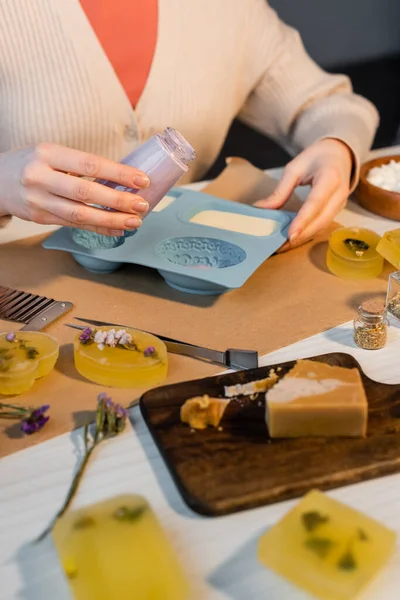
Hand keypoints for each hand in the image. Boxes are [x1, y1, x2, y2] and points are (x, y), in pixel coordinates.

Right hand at [0, 143, 150, 235]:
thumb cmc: (33, 163)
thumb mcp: (53, 153)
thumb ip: (81, 164)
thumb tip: (124, 177)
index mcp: (48, 154)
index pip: (89, 164)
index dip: (118, 174)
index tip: (141, 180)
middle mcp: (40, 177)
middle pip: (85, 192)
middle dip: (118, 201)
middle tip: (141, 205)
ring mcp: (39, 200)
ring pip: (80, 214)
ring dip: (111, 220)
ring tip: (134, 222)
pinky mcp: (40, 218)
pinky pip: (74, 224)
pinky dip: (98, 228)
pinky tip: (116, 230)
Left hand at [256, 138, 352, 250]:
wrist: (340, 154)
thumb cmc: (317, 157)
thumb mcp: (295, 168)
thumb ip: (280, 190)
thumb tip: (261, 208)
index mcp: (330, 177)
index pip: (315, 203)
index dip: (302, 220)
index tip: (289, 235)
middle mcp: (339, 193)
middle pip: (321, 220)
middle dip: (301, 235)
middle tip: (280, 246)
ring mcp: (341, 204)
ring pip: (322, 226)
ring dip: (303, 238)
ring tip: (283, 246)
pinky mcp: (337, 210)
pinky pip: (323, 225)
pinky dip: (308, 233)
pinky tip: (293, 239)